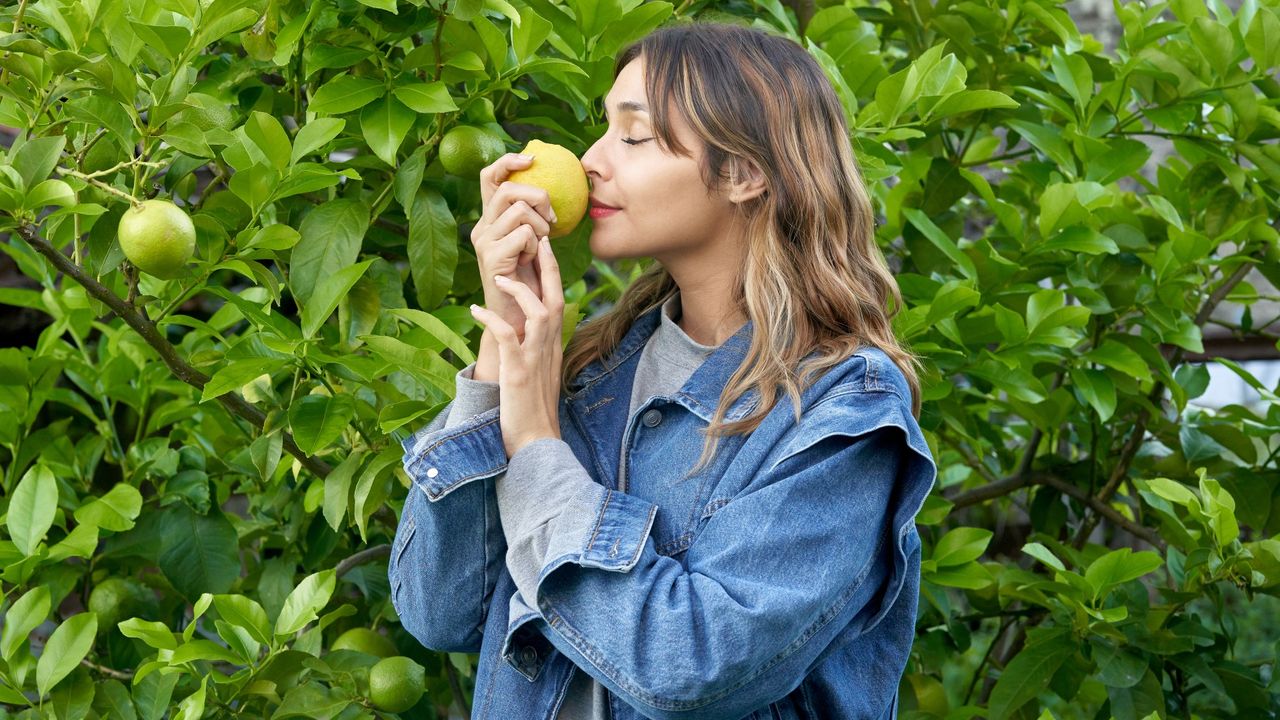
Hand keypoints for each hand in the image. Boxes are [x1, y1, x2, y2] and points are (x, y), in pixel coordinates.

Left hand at [468, 236, 563, 458]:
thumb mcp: (537, 374)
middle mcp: (550, 348)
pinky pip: (507, 337)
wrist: (534, 443)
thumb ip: (535, 350)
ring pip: (537, 312)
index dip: (553, 275)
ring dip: (520, 290)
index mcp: (554, 347)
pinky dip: (492, 320)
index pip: (559, 302)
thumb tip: (524, 332)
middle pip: (556, 298)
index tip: (545, 250)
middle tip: (537, 241)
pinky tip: (475, 310)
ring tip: (499, 276)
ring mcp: (536, 359)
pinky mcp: (519, 371)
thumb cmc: (531, 412)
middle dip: (548, 268)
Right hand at [473, 153, 557, 339]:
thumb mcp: (534, 244)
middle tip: (552, 219)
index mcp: (489, 220)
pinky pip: (525, 234)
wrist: (517, 319)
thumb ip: (535, 219)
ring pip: (520, 210)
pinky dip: (537, 245)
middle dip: (539, 197)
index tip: (532, 158)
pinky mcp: (491, 256)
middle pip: (508, 189)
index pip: (490, 177)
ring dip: (541, 226)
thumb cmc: (530, 283)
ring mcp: (483, 242)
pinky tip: (531, 261)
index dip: (508, 161)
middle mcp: (481, 227)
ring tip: (540, 247)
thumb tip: (553, 190)